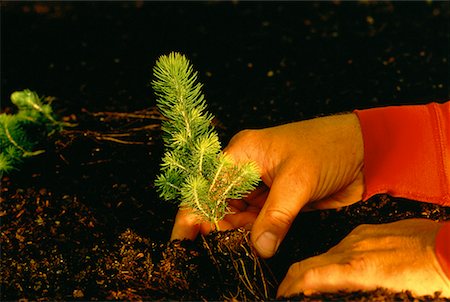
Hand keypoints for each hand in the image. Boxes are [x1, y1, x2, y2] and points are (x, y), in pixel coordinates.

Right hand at [171, 113, 364, 257]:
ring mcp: (263, 186)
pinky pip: (258, 222)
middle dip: (213, 229)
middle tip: (208, 256)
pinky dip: (254, 236)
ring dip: (234, 236)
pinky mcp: (278, 200)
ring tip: (228, 256)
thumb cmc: (328, 147)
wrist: (364, 151)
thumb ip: (276, 216)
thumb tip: (258, 247)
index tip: (182, 241)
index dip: (192, 213)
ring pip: (238, 216)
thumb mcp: (298, 180)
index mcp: (242, 153)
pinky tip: (250, 249)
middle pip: (218, 203)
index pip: (207, 185)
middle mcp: (247, 169)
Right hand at [277, 219, 449, 297]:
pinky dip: (335, 260)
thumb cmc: (431, 281)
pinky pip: (344, 246)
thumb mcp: (390, 298)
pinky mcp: (371, 231)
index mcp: (357, 270)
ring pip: (325, 254)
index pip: (307, 277)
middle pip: (309, 263)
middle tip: (291, 294)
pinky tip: (345, 269)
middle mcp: (354, 249)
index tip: (282, 296)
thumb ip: (355, 295)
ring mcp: (362, 237)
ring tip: (318, 286)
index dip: (288, 288)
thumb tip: (331, 294)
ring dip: (315, 271)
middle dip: (293, 281)